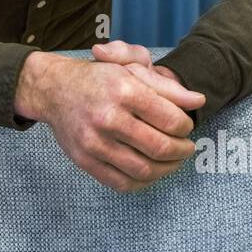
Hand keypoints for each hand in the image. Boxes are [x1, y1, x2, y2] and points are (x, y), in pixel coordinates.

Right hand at [14, 49, 204, 192]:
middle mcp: (108, 117)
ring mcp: (95, 143)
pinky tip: (150, 171)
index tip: (186, 126)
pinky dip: (143, 182)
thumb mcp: (132, 67)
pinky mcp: (85, 161)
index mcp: (124, 90)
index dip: (187, 127)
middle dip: (182, 150)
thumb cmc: (98, 76)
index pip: (172, 120)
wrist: (54, 89)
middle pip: (161, 148)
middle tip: (186, 147)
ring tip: (172, 160)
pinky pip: (123, 183)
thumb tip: (198, 101)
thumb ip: (167, 85)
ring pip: (145, 170)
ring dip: (167, 169)